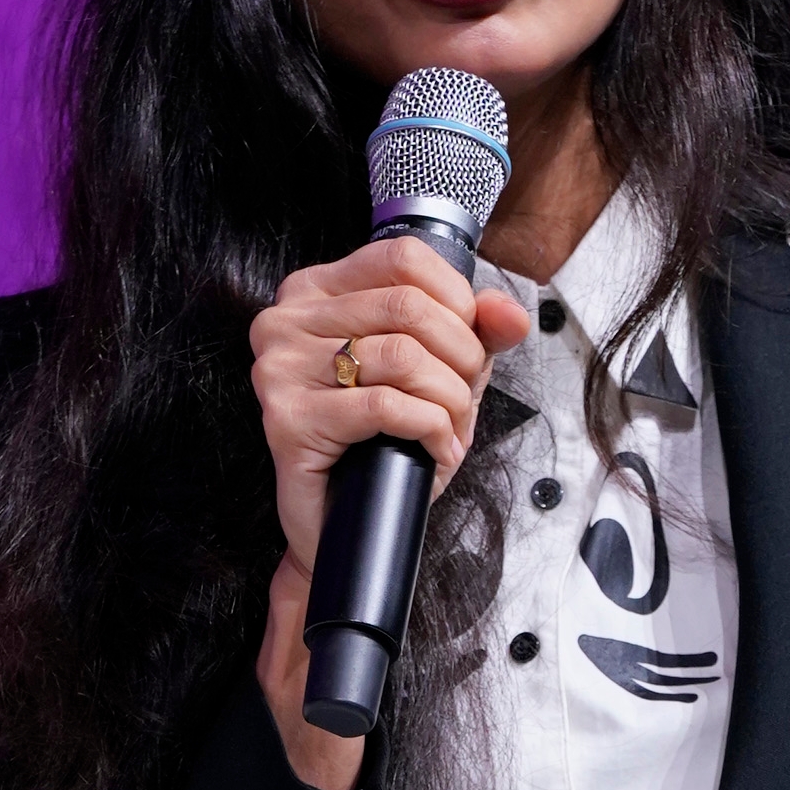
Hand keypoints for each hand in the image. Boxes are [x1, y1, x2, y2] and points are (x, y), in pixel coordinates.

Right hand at [249, 238, 527, 789]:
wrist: (342, 529)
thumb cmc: (381, 447)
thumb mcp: (437, 376)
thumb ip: (475, 334)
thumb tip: (509, 314)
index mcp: (315, 292)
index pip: (405, 260)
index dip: (459, 301)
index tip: (470, 349)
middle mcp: (285, 321)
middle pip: (409, 308)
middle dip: (461, 361)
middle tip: (464, 404)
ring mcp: (279, 370)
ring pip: (402, 355)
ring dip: (449, 402)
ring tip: (450, 432)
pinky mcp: (288, 421)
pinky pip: (385, 406)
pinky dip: (430, 429)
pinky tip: (436, 451)